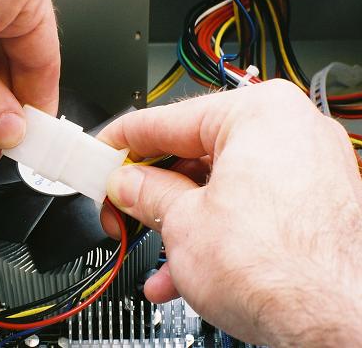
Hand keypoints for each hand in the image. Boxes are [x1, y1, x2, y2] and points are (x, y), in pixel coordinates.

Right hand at [98, 80, 361, 345]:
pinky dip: (216, 233)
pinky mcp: (317, 206)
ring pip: (220, 187)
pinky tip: (185, 269)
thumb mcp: (182, 223)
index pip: (167, 119)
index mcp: (258, 113)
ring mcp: (309, 171)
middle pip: (196, 154)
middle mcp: (291, 132)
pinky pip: (250, 208)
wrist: (340, 326)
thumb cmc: (280, 270)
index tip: (101, 153)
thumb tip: (126, 184)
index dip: (123, 141)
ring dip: (179, 223)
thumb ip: (146, 194)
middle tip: (119, 205)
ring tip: (148, 250)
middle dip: (151, 191)